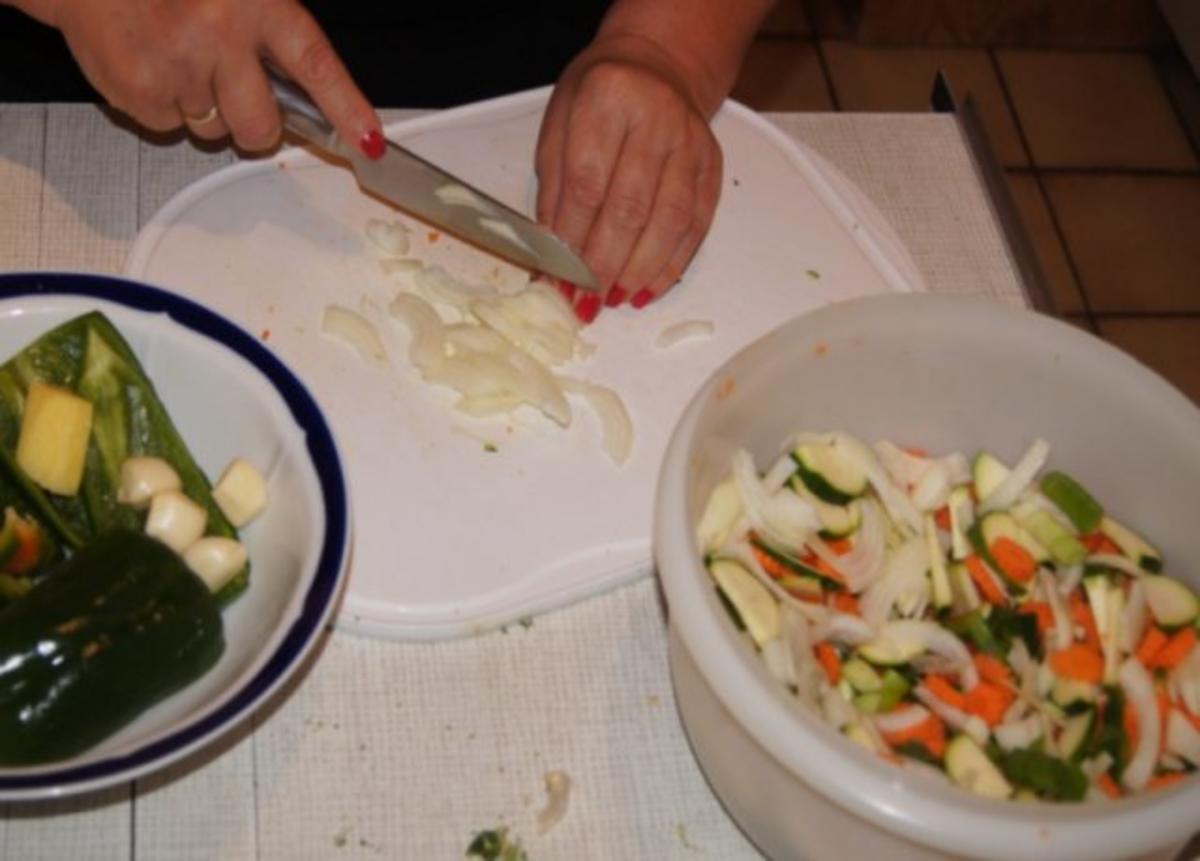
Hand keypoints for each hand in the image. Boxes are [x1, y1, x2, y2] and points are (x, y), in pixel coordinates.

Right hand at [42, 0, 380, 154]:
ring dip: (200, 108)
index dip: (346, 109)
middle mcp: (220, 31)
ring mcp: (178, 64)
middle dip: (253, 125)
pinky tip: (147, 62)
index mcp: (256, 1)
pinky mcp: (140, 89)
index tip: (370, 143)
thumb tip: (308, 107)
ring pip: (213, 130)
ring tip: (175, 57)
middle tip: (228, 88)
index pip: (316, 65)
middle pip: (261, 126)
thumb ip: (270, 39)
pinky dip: (159, 105)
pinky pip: (167, 127)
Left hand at [535, 35, 722, 319]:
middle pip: (630, 207)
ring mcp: (691, 143)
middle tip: (585, 302)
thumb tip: (552, 253)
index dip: (572, 239)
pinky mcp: (712, 166)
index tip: (557, 279)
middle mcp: (656, 118)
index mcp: (607, 98)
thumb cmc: (598, 97)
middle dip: (605, 264)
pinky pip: (696, 224)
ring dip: (641, 270)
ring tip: (615, 300)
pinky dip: (673, 263)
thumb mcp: (558, 125)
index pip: (587, 183)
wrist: (658, 64)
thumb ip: (554, 187)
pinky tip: (650, 287)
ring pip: (669, 221)